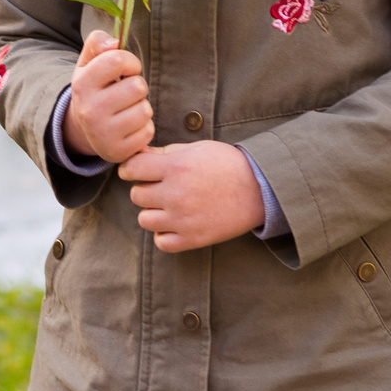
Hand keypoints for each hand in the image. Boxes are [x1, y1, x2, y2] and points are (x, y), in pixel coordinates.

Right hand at [64, 30, 152, 164]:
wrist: (85, 128)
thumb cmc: (95, 88)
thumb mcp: (89, 62)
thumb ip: (98, 42)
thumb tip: (114, 42)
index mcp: (82, 84)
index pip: (117, 59)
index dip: (130, 62)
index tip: (127, 69)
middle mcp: (89, 110)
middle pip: (137, 86)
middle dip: (137, 86)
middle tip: (125, 93)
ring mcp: (102, 134)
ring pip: (145, 110)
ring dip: (141, 107)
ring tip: (126, 109)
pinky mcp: (117, 152)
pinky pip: (147, 131)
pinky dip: (143, 128)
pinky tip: (129, 127)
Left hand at [120, 142, 265, 252]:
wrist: (259, 189)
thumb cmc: (228, 164)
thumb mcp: (197, 149)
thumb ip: (166, 153)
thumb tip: (139, 155)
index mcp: (176, 167)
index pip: (131, 169)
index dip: (131, 168)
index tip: (139, 170)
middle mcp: (175, 194)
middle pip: (136, 195)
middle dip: (146, 189)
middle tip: (161, 186)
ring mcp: (183, 219)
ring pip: (144, 220)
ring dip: (153, 212)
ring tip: (169, 205)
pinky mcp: (192, 239)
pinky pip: (161, 242)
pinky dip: (164, 234)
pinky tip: (175, 223)